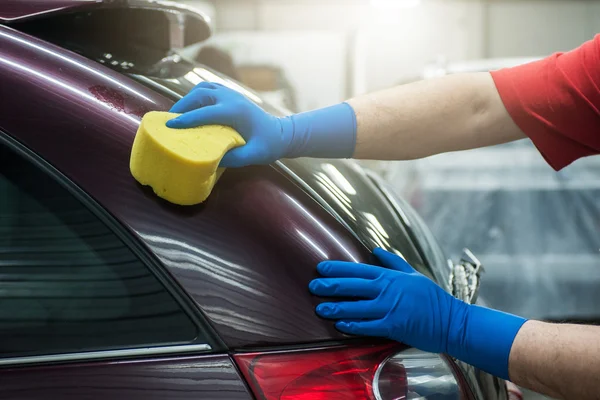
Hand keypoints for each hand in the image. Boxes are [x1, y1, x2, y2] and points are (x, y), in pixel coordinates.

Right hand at [167, 82, 289, 167]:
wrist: (282, 134)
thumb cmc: (269, 146)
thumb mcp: (253, 156)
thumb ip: (233, 158)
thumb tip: (209, 160)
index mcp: (236, 111)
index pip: (205, 112)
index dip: (187, 119)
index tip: (170, 126)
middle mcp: (232, 99)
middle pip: (200, 94)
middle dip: (183, 105)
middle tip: (170, 120)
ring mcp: (232, 94)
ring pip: (203, 88)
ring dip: (189, 98)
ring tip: (178, 114)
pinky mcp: (231, 96)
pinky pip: (209, 89)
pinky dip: (197, 96)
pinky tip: (191, 109)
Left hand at [309, 248, 462, 353]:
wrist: (452, 321)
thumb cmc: (432, 298)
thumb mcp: (413, 275)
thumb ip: (393, 262)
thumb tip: (377, 250)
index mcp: (391, 277)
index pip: (358, 270)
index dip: (338, 269)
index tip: (321, 268)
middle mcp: (387, 290)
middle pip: (352, 286)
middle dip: (330, 286)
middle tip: (313, 286)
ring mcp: (390, 308)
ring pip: (356, 307)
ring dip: (336, 307)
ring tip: (319, 308)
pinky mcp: (394, 326)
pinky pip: (368, 326)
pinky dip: (353, 325)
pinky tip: (340, 325)